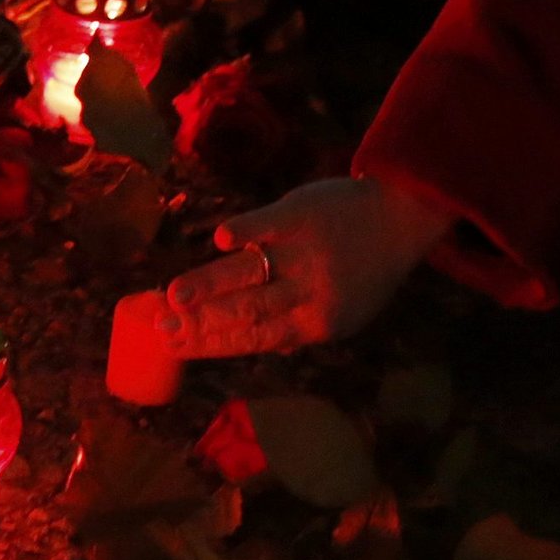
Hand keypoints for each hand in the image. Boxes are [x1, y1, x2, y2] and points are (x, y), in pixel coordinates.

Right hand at [153, 176, 453, 359]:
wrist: (399, 219)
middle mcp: (306, 293)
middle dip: (199, 321)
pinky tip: (220, 240)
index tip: (171, 345)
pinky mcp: (301, 214)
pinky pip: (269, 223)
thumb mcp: (341, 314)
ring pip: (249, 274)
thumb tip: (254, 346)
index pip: (251, 340)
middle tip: (160, 326)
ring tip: (173, 296)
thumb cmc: (364, 271)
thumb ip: (297, 327)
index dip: (209, 343)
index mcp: (314, 323)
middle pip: (243, 311)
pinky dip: (246, 231)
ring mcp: (303, 252)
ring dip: (209, 285)